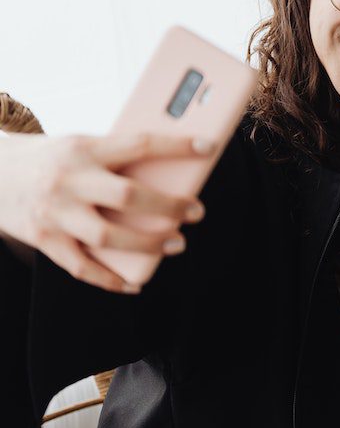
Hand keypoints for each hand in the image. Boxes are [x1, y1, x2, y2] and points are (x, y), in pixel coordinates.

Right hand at [0, 132, 211, 292]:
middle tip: (197, 212)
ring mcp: (55, 213)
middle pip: (127, 196)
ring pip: (107, 236)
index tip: (208, 148)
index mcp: (85, 149)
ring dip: (147, 244)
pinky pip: (81, 267)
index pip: (139, 144)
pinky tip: (134, 284)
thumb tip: (173, 168)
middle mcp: (69, 181)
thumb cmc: (51, 157)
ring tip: (177, 243)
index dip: (176, 146)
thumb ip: (119, 156)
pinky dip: (110, 279)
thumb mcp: (82, 144)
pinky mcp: (43, 239)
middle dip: (168, 207)